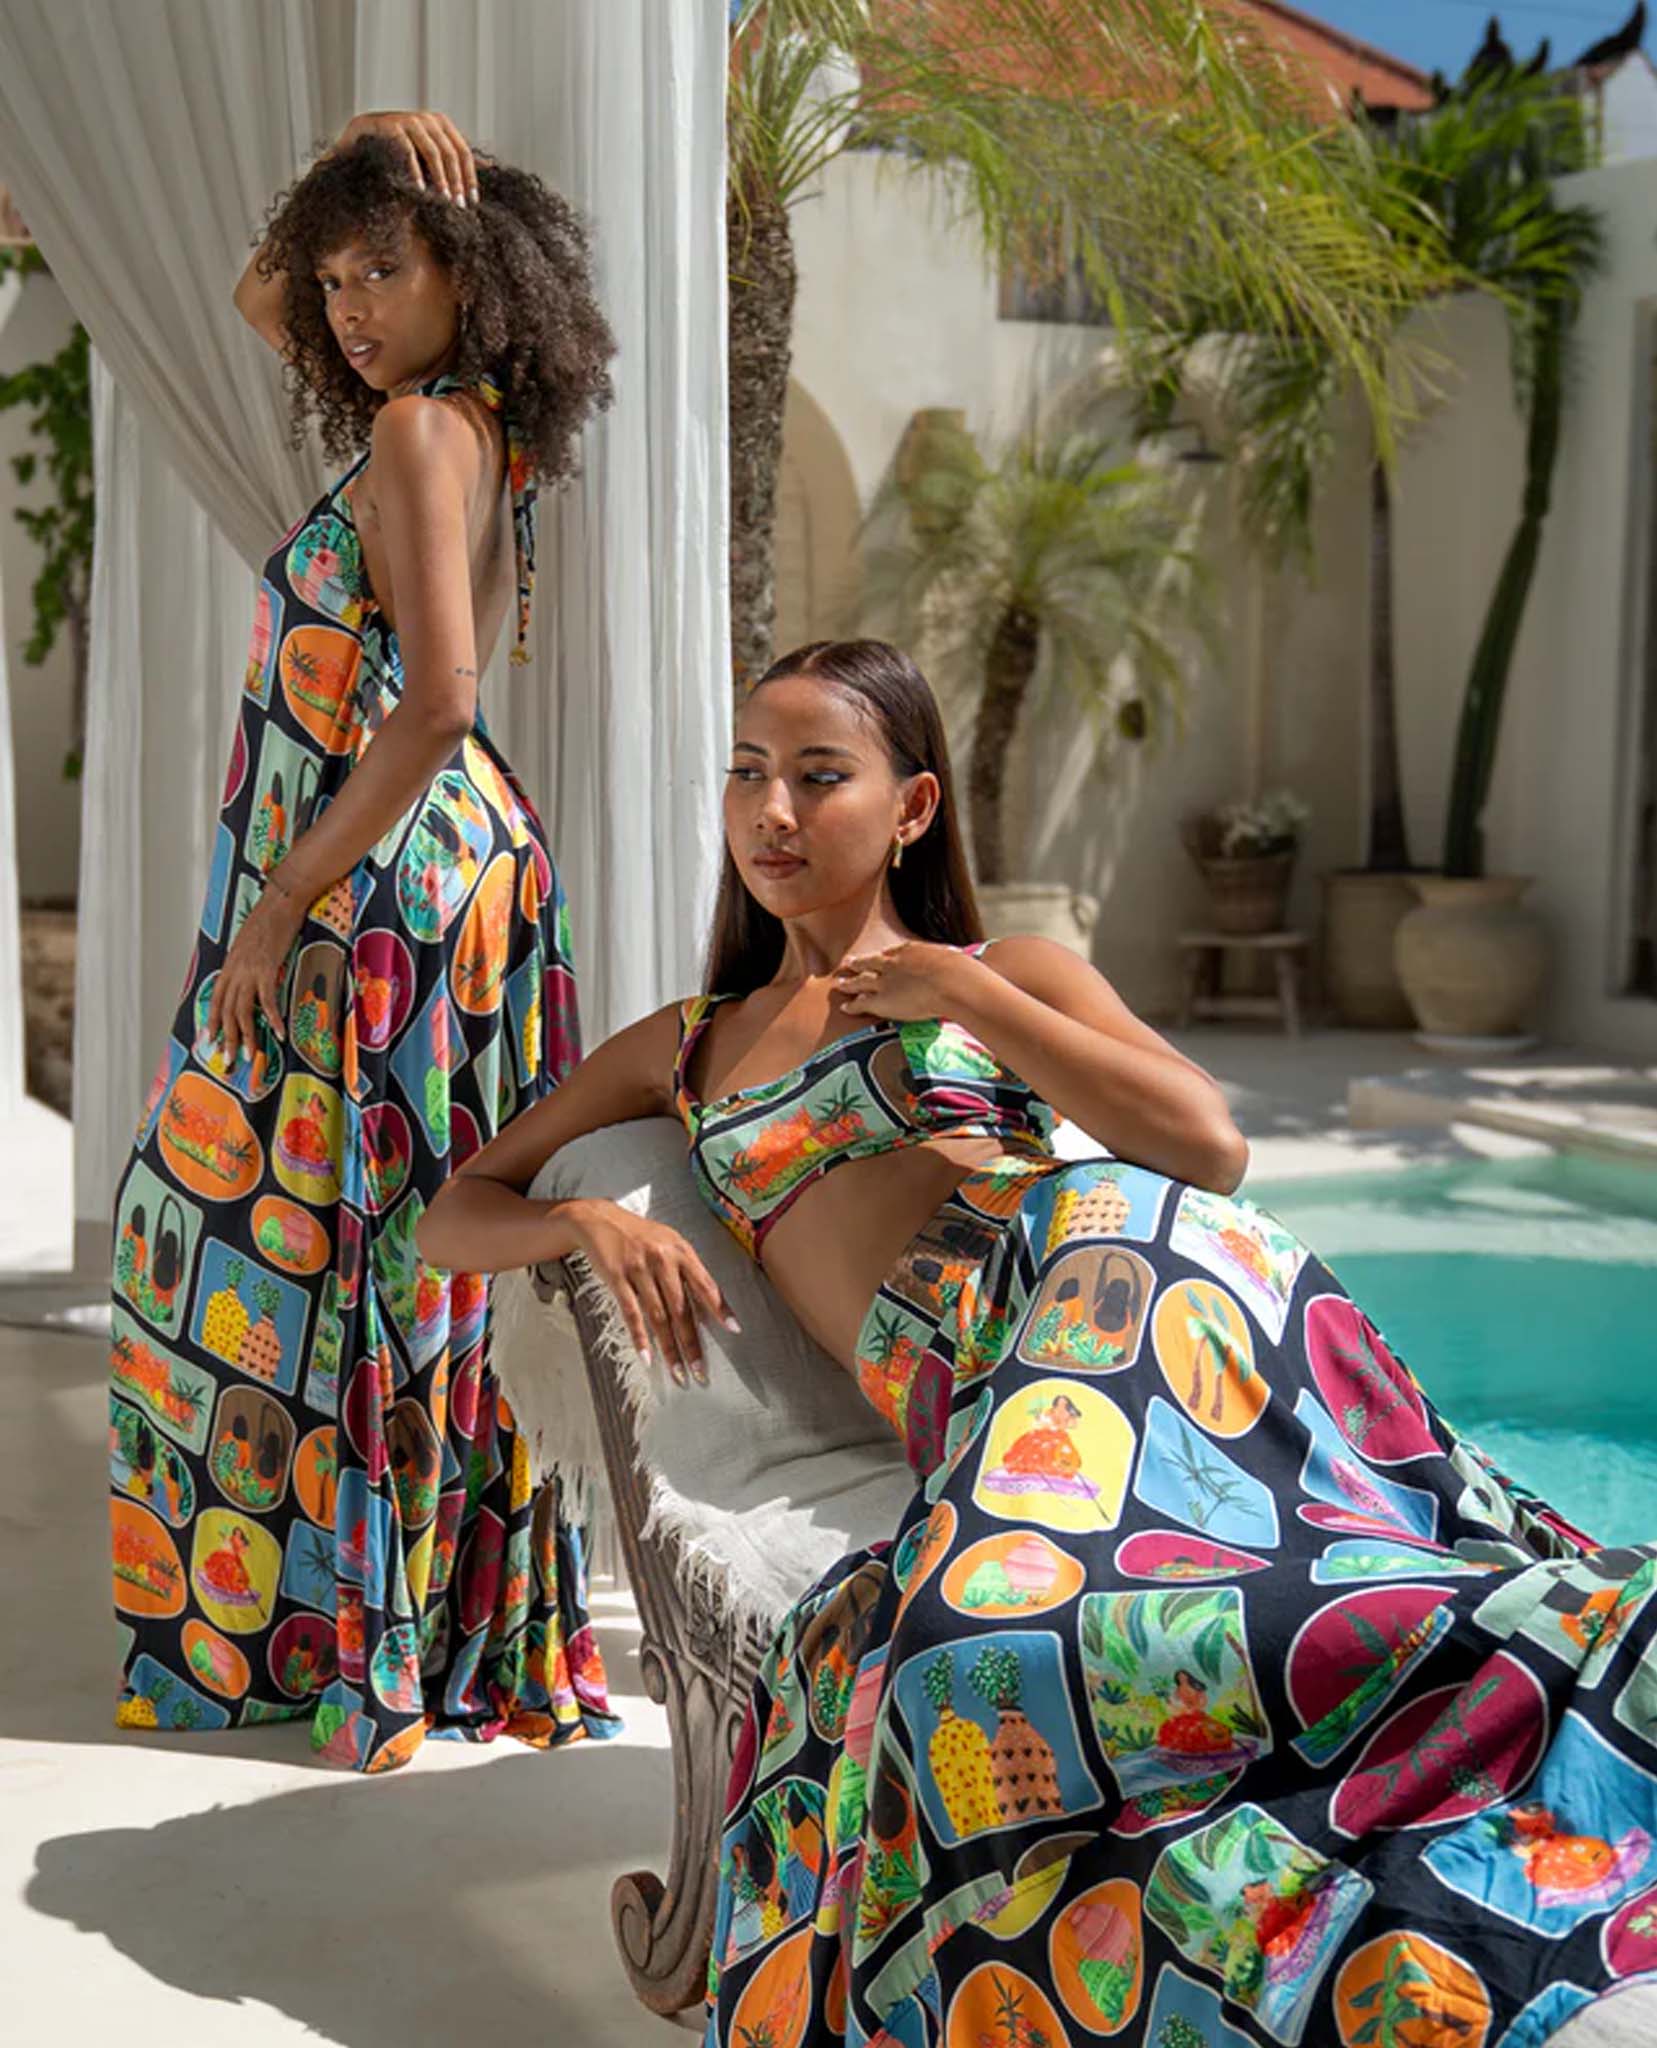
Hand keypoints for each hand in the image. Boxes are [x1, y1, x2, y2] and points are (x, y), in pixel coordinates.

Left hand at [206, 877, 303, 1071]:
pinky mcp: (267, 969)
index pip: (217, 1000)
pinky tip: (278, 1031)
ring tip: (252, 1055)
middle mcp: (235, 970)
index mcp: (230, 964)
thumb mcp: (250, 942)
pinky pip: (267, 1000)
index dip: (213, 1022)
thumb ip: (247, 961)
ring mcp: (250, 971)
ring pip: (242, 1011)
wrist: (280, 901)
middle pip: (227, 1011)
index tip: (212, 1040)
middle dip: (228, 1038)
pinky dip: (272, 1018)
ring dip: (247, 1036)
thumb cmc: (269, 918)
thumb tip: (250, 974)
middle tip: (230, 1059)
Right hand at [334, 110, 479, 206]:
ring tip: (442, 201)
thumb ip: (455, 160)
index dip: (470, 178)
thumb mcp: (430, 157)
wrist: (360, 143)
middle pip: (451, 152)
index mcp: (441, 123)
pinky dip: (415, 171)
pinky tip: (419, 191)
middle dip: (456, 182)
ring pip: (433, 151)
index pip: (464, 152)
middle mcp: (427, 118)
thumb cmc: (400, 153)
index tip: (473, 202)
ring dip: (440, 179)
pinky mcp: (389, 124)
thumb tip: (490, 166)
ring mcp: (408, 118)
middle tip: (458, 206)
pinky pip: (408, 149)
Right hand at [563, 1201, 739, 1388]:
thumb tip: (707, 1303)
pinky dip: (640, 1337)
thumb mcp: (669, 1243)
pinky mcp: (617, 1278)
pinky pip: (631, 1313)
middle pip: (681, 1308)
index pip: (706, 1284)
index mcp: (681, 1251)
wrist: (600, 1219)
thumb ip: (687, 1269)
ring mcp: (639, 1269)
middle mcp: (662, 1260)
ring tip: (678, 1372)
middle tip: (700, 1369)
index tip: (733, 1329)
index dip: (720, 1308)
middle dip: (692, 1342)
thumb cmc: (640, 1234)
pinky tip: (647, 1357)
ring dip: (669, 1347)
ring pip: (658, 1316)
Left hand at [830, 939, 966, 1022]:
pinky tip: (845, 1007)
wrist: (952, 982)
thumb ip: (954, 965)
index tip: (880, 956)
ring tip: (839, 983)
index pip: (893, 952)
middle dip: (859, 963)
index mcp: (912, 951)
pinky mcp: (882, 1000)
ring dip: (849, 982)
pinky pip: (862, 1002)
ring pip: (861, 980)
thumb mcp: (956, 962)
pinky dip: (852, 1005)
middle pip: (871, 962)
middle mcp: (894, 963)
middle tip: (848, 963)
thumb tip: (967, 972)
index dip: (885, 956)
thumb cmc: (961, 973)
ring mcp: (885, 981)